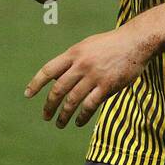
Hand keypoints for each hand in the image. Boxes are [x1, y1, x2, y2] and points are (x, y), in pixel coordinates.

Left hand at [24, 24, 157, 128]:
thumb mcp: (88, 46)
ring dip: (63, 115)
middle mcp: (81, 65)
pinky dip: (82, 116)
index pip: (48, 70)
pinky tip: (78, 122)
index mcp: (73, 53)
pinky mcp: (107, 86)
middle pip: (58, 89)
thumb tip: (59, 79)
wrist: (136, 41)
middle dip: (49, 105)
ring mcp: (94, 76)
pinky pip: (90, 105)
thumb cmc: (112, 44)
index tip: (28, 95)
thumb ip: (74, 60)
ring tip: (59, 124)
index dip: (36, 83)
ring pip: (72, 100)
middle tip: (46, 116)